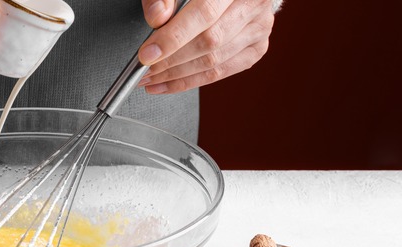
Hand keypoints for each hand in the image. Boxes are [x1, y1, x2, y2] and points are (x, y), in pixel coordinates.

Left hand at [137, 0, 275, 93]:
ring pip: (214, 61)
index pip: (204, 14)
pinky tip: (167, 83)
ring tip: (150, 79)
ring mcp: (258, 28)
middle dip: (170, 61)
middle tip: (144, 70)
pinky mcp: (256, 49)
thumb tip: (157, 17)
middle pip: (209, 42)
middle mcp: (253, 5)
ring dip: (176, 75)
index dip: (173, 37)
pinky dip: (189, 81)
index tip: (148, 54)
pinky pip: (220, 72)